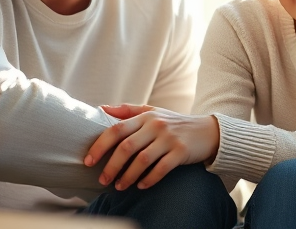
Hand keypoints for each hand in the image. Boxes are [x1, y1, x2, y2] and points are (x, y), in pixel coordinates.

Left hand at [84, 104, 219, 189]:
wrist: (207, 130)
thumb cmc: (174, 122)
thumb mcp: (152, 111)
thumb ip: (127, 110)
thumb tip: (101, 108)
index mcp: (145, 116)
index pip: (116, 129)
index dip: (100, 146)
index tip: (88, 161)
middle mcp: (156, 125)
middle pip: (126, 147)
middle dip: (111, 166)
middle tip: (103, 180)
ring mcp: (169, 138)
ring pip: (142, 160)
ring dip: (127, 176)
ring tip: (119, 186)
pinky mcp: (181, 151)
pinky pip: (161, 169)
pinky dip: (149, 179)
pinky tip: (141, 186)